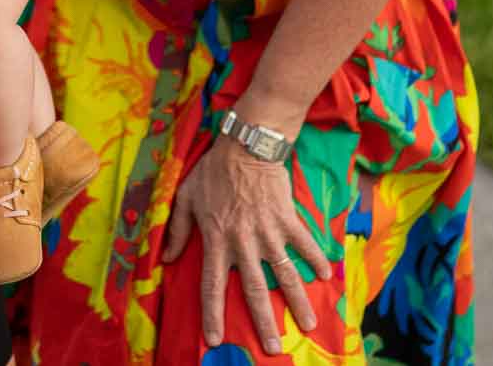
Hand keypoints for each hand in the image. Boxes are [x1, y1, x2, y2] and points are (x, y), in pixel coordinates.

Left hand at [163, 139, 328, 354]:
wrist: (245, 145)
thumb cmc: (212, 171)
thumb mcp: (185, 198)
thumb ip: (177, 231)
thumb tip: (166, 259)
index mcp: (216, 239)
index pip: (211, 285)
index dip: (212, 313)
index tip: (215, 339)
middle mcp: (242, 242)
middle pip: (254, 289)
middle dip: (263, 322)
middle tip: (273, 349)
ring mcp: (268, 232)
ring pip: (284, 274)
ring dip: (297, 301)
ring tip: (308, 325)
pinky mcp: (287, 219)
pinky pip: (304, 243)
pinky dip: (316, 259)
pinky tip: (326, 276)